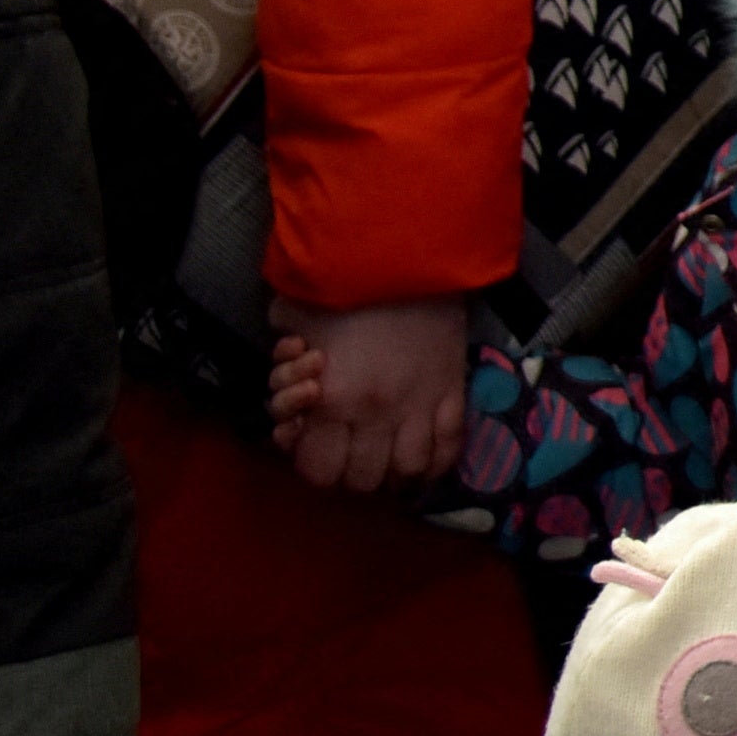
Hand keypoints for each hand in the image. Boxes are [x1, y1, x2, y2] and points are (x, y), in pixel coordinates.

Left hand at [271, 293, 470, 495]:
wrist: (409, 254)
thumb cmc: (347, 283)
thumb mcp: (295, 315)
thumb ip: (284, 356)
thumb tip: (285, 377)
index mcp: (332, 399)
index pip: (319, 470)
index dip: (313, 466)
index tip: (315, 450)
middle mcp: (375, 414)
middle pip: (363, 480)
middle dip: (352, 475)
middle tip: (350, 457)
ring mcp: (419, 406)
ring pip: (408, 472)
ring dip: (394, 475)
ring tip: (387, 464)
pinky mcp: (452, 392)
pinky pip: (449, 446)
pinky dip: (436, 464)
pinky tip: (424, 462)